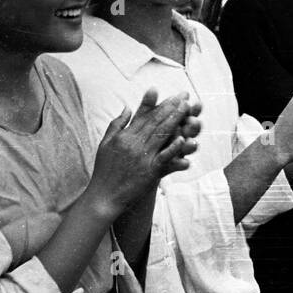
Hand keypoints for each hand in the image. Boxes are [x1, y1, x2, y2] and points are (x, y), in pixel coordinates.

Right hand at [86, 90, 197, 213]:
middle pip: (156, 122)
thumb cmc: (104, 170)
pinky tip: (183, 138)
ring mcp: (142, 157)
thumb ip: (117, 124)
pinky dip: (173, 147)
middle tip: (186, 96)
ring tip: (188, 109)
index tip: (174, 96)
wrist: (104, 196)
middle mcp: (133, 143)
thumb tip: (127, 107)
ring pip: (161, 134)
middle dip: (172, 108)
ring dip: (176, 120)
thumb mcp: (105, 143)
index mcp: (124, 136)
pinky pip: (163, 157)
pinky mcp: (149, 171)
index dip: (162, 105)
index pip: (146, 116)